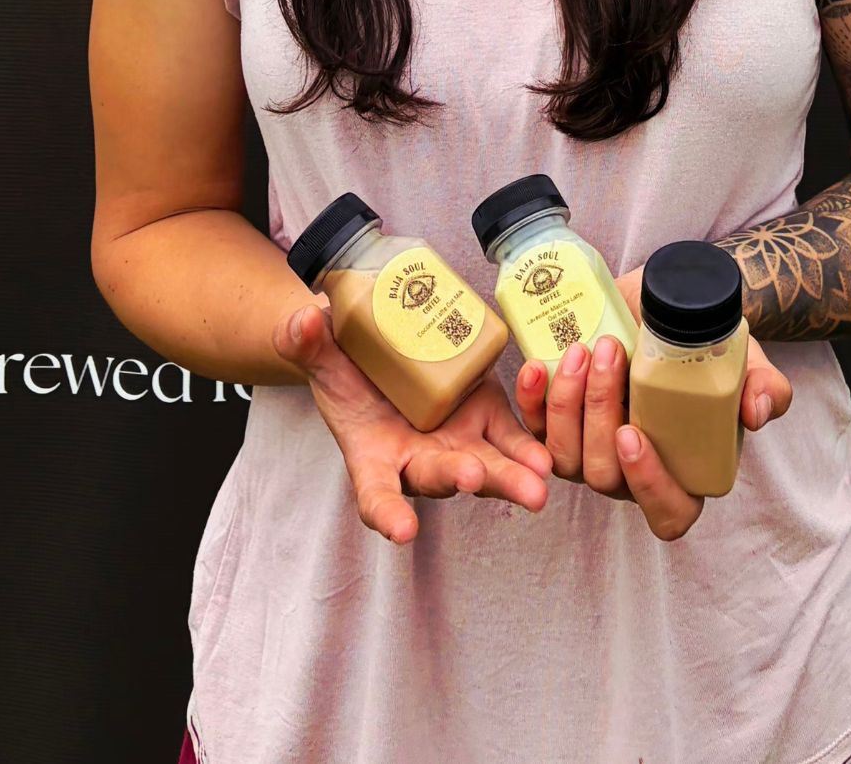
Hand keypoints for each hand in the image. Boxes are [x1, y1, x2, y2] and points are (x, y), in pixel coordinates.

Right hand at [274, 296, 551, 544]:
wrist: (384, 353)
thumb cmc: (346, 368)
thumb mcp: (323, 356)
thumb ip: (308, 343)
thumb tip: (303, 320)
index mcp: (374, 457)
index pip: (376, 495)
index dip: (389, 512)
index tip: (403, 530)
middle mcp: (419, 460)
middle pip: (439, 477)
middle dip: (457, 478)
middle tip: (472, 476)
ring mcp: (458, 442)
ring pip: (487, 467)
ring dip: (511, 477)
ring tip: (535, 487)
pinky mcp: (489, 418)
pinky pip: (512, 436)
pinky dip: (529, 446)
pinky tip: (547, 455)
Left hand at [511, 266, 792, 541]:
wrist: (670, 305)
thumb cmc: (710, 345)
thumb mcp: (747, 362)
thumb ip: (764, 387)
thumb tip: (758, 412)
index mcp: (684, 472)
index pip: (667, 512)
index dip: (647, 486)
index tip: (633, 434)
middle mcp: (633, 472)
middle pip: (604, 476)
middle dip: (599, 414)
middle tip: (609, 354)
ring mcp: (592, 453)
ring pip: (565, 456)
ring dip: (566, 404)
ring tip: (584, 349)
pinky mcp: (559, 425)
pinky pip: (533, 432)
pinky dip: (531, 402)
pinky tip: (537, 366)